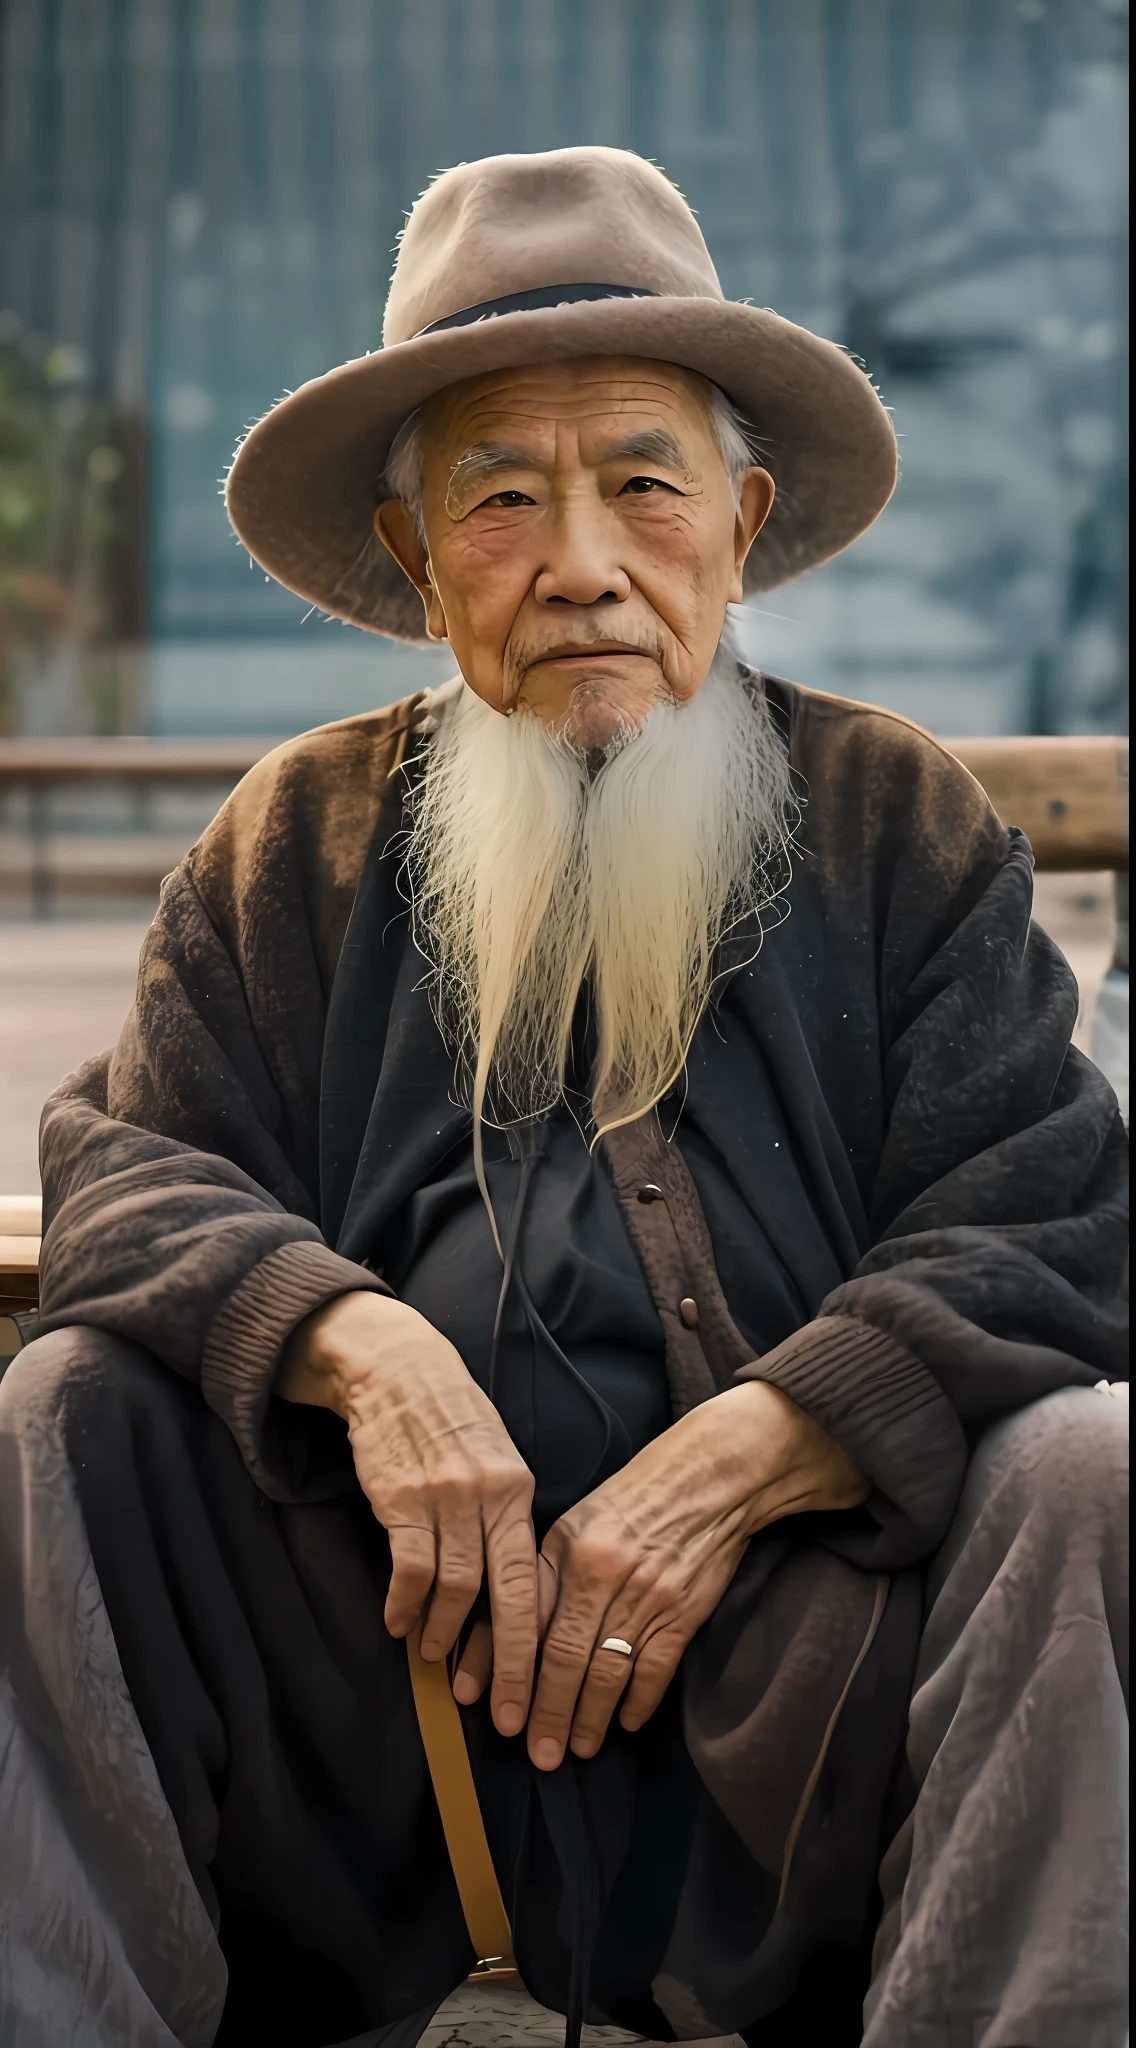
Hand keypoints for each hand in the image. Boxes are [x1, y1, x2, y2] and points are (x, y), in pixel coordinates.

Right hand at [278, 1291, 537, 1736]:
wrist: (398, 1370)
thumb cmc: (450, 1418)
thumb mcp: (497, 1458)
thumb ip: (506, 1517)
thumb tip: (516, 1584)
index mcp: (519, 1491)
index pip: (536, 1582)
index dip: (538, 1645)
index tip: (535, 1694)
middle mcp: (489, 1496)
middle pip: (506, 1598)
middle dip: (509, 1665)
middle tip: (503, 1715)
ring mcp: (446, 1497)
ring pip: (455, 1588)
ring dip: (444, 1633)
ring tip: (435, 1657)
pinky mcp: (401, 1497)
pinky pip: (409, 1567)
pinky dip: (404, 1604)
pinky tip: (396, 1623)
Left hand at [476, 1380, 865, 1770]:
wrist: (710, 1477)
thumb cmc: (636, 1497)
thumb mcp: (579, 1519)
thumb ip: (547, 1571)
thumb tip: (511, 1628)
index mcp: (565, 1548)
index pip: (525, 1621)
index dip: (506, 1672)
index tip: (496, 1711)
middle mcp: (599, 1574)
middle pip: (563, 1658)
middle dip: (547, 1713)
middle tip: (538, 1753)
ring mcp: (644, 1595)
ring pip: (606, 1672)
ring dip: (589, 1718)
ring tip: (577, 1748)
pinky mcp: (682, 1611)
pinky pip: (654, 1669)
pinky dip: (639, 1701)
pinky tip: (627, 1722)